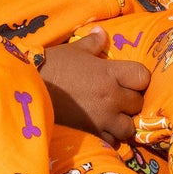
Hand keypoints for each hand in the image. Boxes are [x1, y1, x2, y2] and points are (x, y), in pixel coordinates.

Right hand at [41, 31, 149, 145]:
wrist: (29, 89)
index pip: (143, 77)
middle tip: (119, 96)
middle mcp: (111, 96)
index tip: (129, 77)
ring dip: (123, 122)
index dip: (138, 77)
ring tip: (113, 116)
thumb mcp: (74, 50)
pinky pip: (112, 141)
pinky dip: (110, 136)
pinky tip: (102, 128)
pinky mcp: (91, 133)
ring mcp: (103, 118)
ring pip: (129, 127)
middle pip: (138, 102)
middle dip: (131, 100)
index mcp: (110, 73)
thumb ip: (93, 42)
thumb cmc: (52, 65)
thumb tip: (102, 31)